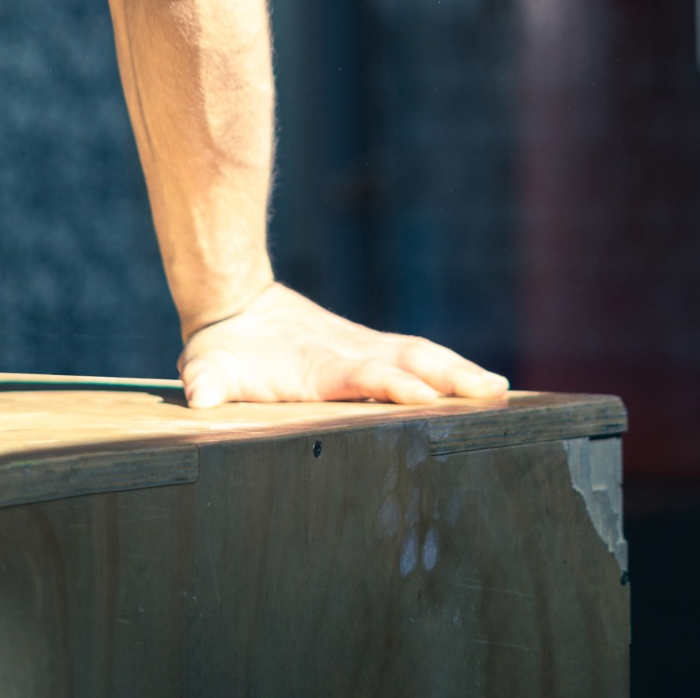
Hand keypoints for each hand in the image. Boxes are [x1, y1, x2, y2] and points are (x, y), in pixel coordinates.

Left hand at [179, 283, 509, 407]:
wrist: (232, 303)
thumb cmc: (221, 350)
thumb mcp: (206, 368)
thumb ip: (205, 382)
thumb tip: (198, 397)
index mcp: (318, 366)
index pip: (362, 375)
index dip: (390, 384)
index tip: (424, 394)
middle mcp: (348, 354)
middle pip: (406, 360)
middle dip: (446, 376)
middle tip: (491, 393)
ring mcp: (362, 349)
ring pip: (419, 355)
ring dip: (457, 371)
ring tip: (501, 391)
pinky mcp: (368, 351)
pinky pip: (415, 356)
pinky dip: (449, 368)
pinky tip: (478, 385)